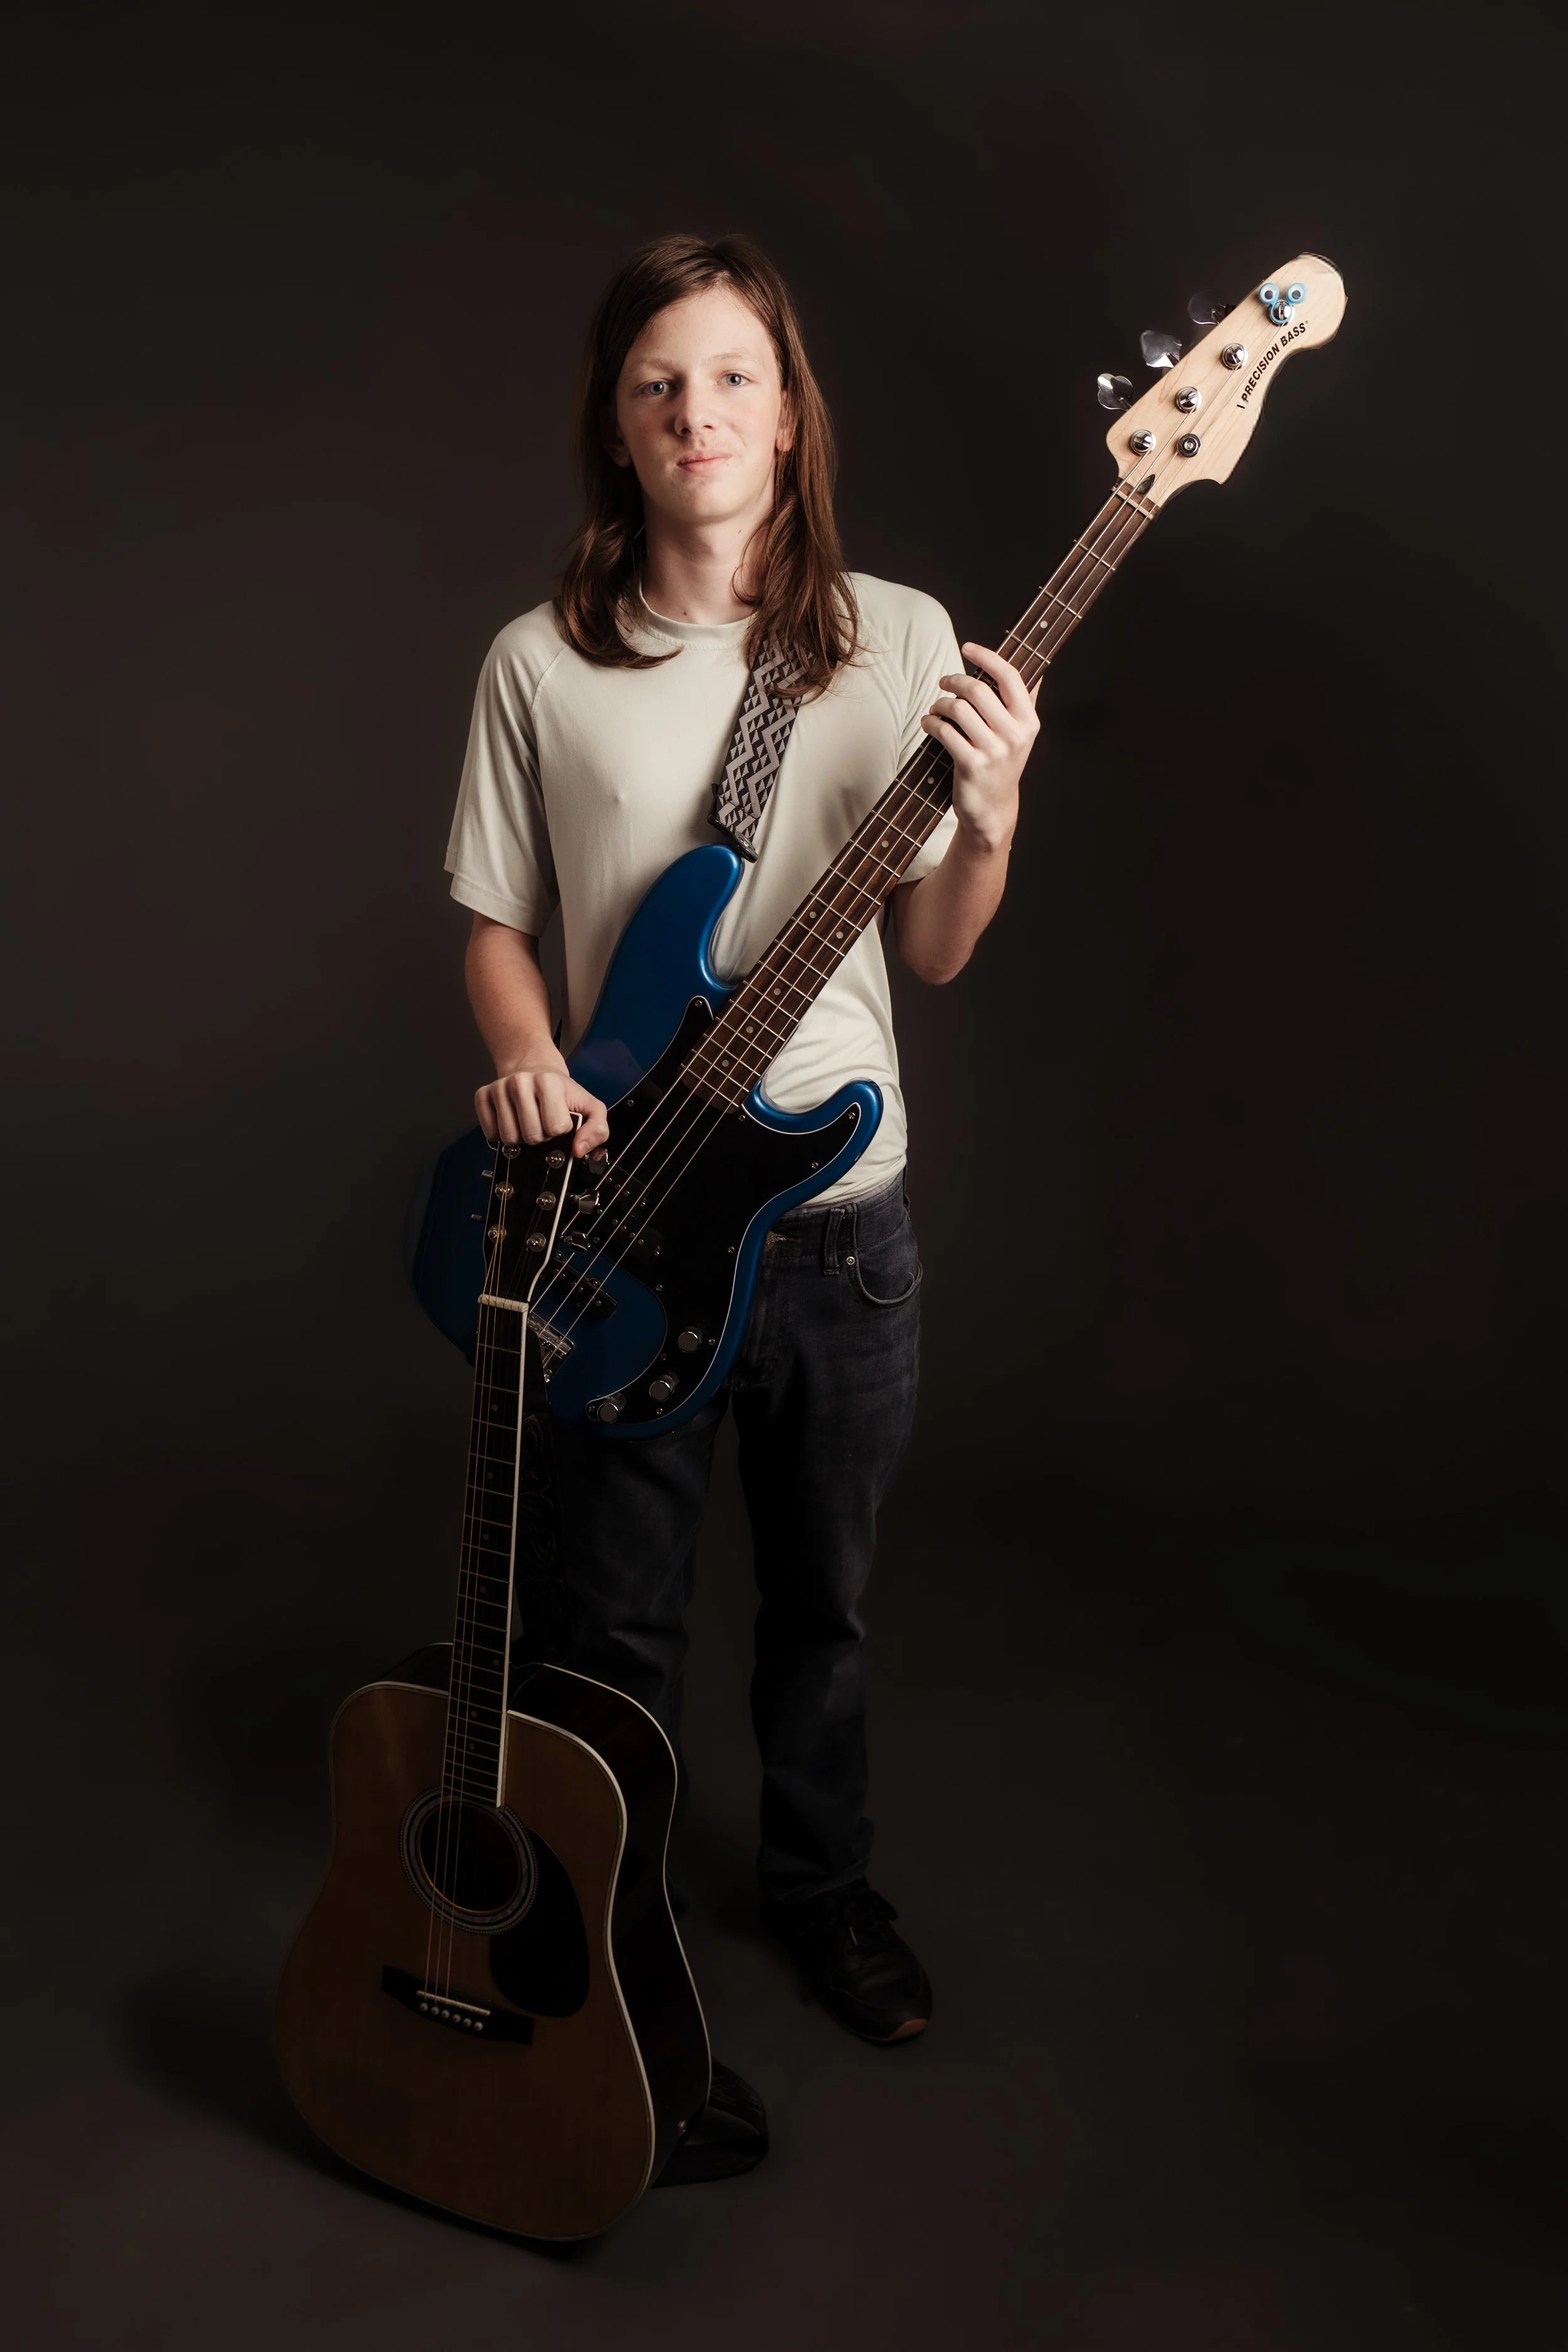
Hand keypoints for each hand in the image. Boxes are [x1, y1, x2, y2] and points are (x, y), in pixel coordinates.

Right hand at [475, 1057, 608, 1153]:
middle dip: (540, 1136)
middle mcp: (520, 1082)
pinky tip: (512, 1121)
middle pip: (531, 1136)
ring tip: (528, 1121)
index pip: (555, 1128)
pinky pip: (490, 1134)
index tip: (560, 1120)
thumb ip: (597, 1130)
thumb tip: (578, 1150)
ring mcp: (498, 1088)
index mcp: (548, 1082)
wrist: (534, 1068)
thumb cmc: (562, 1092)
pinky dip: (501, 1135)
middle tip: (543, 1121)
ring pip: (509, 1138)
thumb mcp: (590, 1107)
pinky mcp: (482, 1096)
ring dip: (521, 1138)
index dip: (559, 1130)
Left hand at [920, 643, 1040, 851]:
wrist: (993, 809)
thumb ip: (1027, 703)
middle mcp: (1015, 734)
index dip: (986, 656)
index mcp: (1028, 721)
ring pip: (958, 709)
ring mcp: (994, 751)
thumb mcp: (1021, 735)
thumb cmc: (1002, 765)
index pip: (1009, 676)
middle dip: (954, 681)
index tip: (967, 647)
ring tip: (935, 708)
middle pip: (977, 690)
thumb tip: (1037, 671)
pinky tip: (929, 723)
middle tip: (943, 682)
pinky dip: (931, 723)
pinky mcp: (971, 765)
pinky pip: (945, 731)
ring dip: (939, 703)